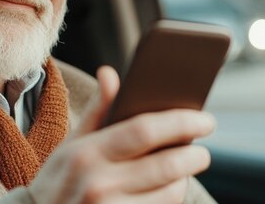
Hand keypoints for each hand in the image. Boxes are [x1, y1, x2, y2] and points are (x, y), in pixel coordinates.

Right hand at [27, 66, 215, 203]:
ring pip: (169, 192)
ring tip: (182, 172)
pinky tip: (166, 190)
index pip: (143, 130)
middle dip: (193, 156)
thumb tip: (110, 73)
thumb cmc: (59, 180)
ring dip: (183, 180)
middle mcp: (98, 183)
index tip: (205, 120)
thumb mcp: (71, 145)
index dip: (180, 122)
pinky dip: (170, 199)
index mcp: (86, 152)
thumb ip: (98, 111)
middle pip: (165, 165)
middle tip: (202, 152)